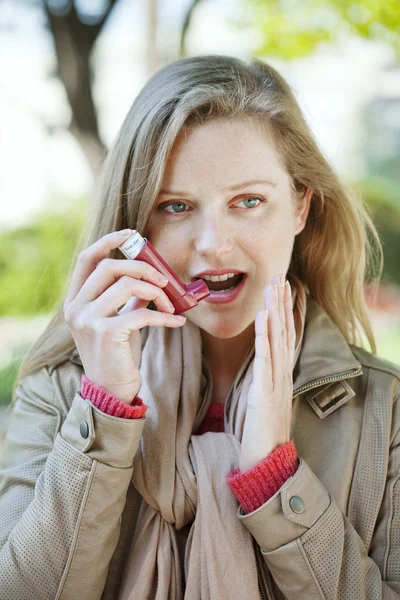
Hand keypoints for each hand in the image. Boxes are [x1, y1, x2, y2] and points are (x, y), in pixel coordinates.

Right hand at [63, 230, 185, 403]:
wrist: (111, 391)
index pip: (86, 259)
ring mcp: (88, 320)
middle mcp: (76, 308)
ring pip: (126, 285)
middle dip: (142, 267)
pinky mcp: (106, 334)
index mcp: (75, 301)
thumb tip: (151, 275)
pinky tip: (176, 322)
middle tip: (164, 279)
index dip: (108, 241)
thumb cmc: (117, 354)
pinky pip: (142, 311)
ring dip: (156, 292)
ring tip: (170, 305)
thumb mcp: (119, 320)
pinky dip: (164, 315)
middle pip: (109, 267)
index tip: (132, 234)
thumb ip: (127, 297)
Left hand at [239, 273, 295, 472]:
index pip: (283, 337)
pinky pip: (265, 360)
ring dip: (275, 311)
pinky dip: (264, 336)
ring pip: (277, 340)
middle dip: (280, 303)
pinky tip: (263, 317)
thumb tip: (259, 364)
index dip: (282, 311)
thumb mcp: (262, 401)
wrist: (266, 463)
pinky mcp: (265, 393)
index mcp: (280, 376)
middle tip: (279, 275)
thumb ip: (263, 380)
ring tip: (273, 286)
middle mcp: (282, 375)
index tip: (280, 288)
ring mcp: (276, 383)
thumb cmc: (261, 434)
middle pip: (283, 332)